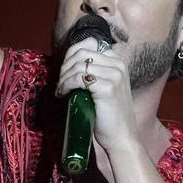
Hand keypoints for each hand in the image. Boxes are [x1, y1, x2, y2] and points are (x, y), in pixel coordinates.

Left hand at [55, 37, 136, 151]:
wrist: (121, 137)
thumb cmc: (109, 115)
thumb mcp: (104, 87)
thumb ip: (94, 72)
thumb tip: (69, 64)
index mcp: (118, 61)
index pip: (87, 45)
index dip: (70, 57)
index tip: (65, 72)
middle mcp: (118, 64)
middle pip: (81, 54)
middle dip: (65, 67)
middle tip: (60, 83)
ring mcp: (114, 75)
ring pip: (78, 66)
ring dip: (64, 78)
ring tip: (61, 90)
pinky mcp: (108, 88)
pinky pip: (78, 79)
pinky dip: (66, 85)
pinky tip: (63, 94)